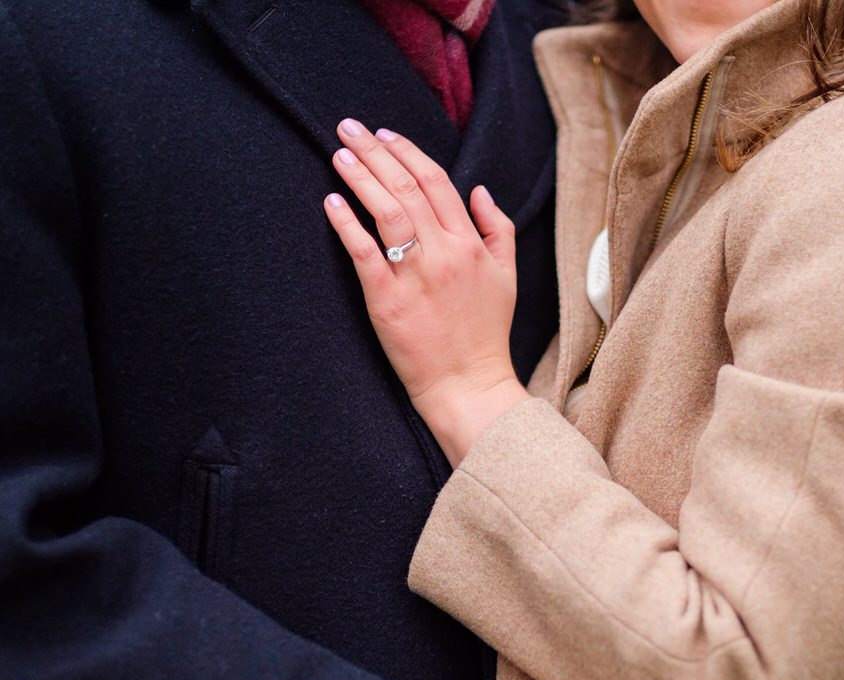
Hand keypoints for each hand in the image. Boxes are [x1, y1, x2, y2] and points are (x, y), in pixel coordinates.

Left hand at [324, 118, 529, 465]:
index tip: (384, 134)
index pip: (437, 183)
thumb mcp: (507, 277)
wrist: (469, 384)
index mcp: (470, 244)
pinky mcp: (387, 300)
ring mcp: (415, 275)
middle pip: (408, 188)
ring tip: (340, 153)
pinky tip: (332, 202)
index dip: (408, 153)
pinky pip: (365, 252)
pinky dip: (347, 223)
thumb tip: (480, 190)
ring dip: (361, 177)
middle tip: (349, 126)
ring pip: (387, 211)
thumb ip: (496, 230)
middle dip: (376, 151)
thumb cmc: (485, 333)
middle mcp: (444, 253)